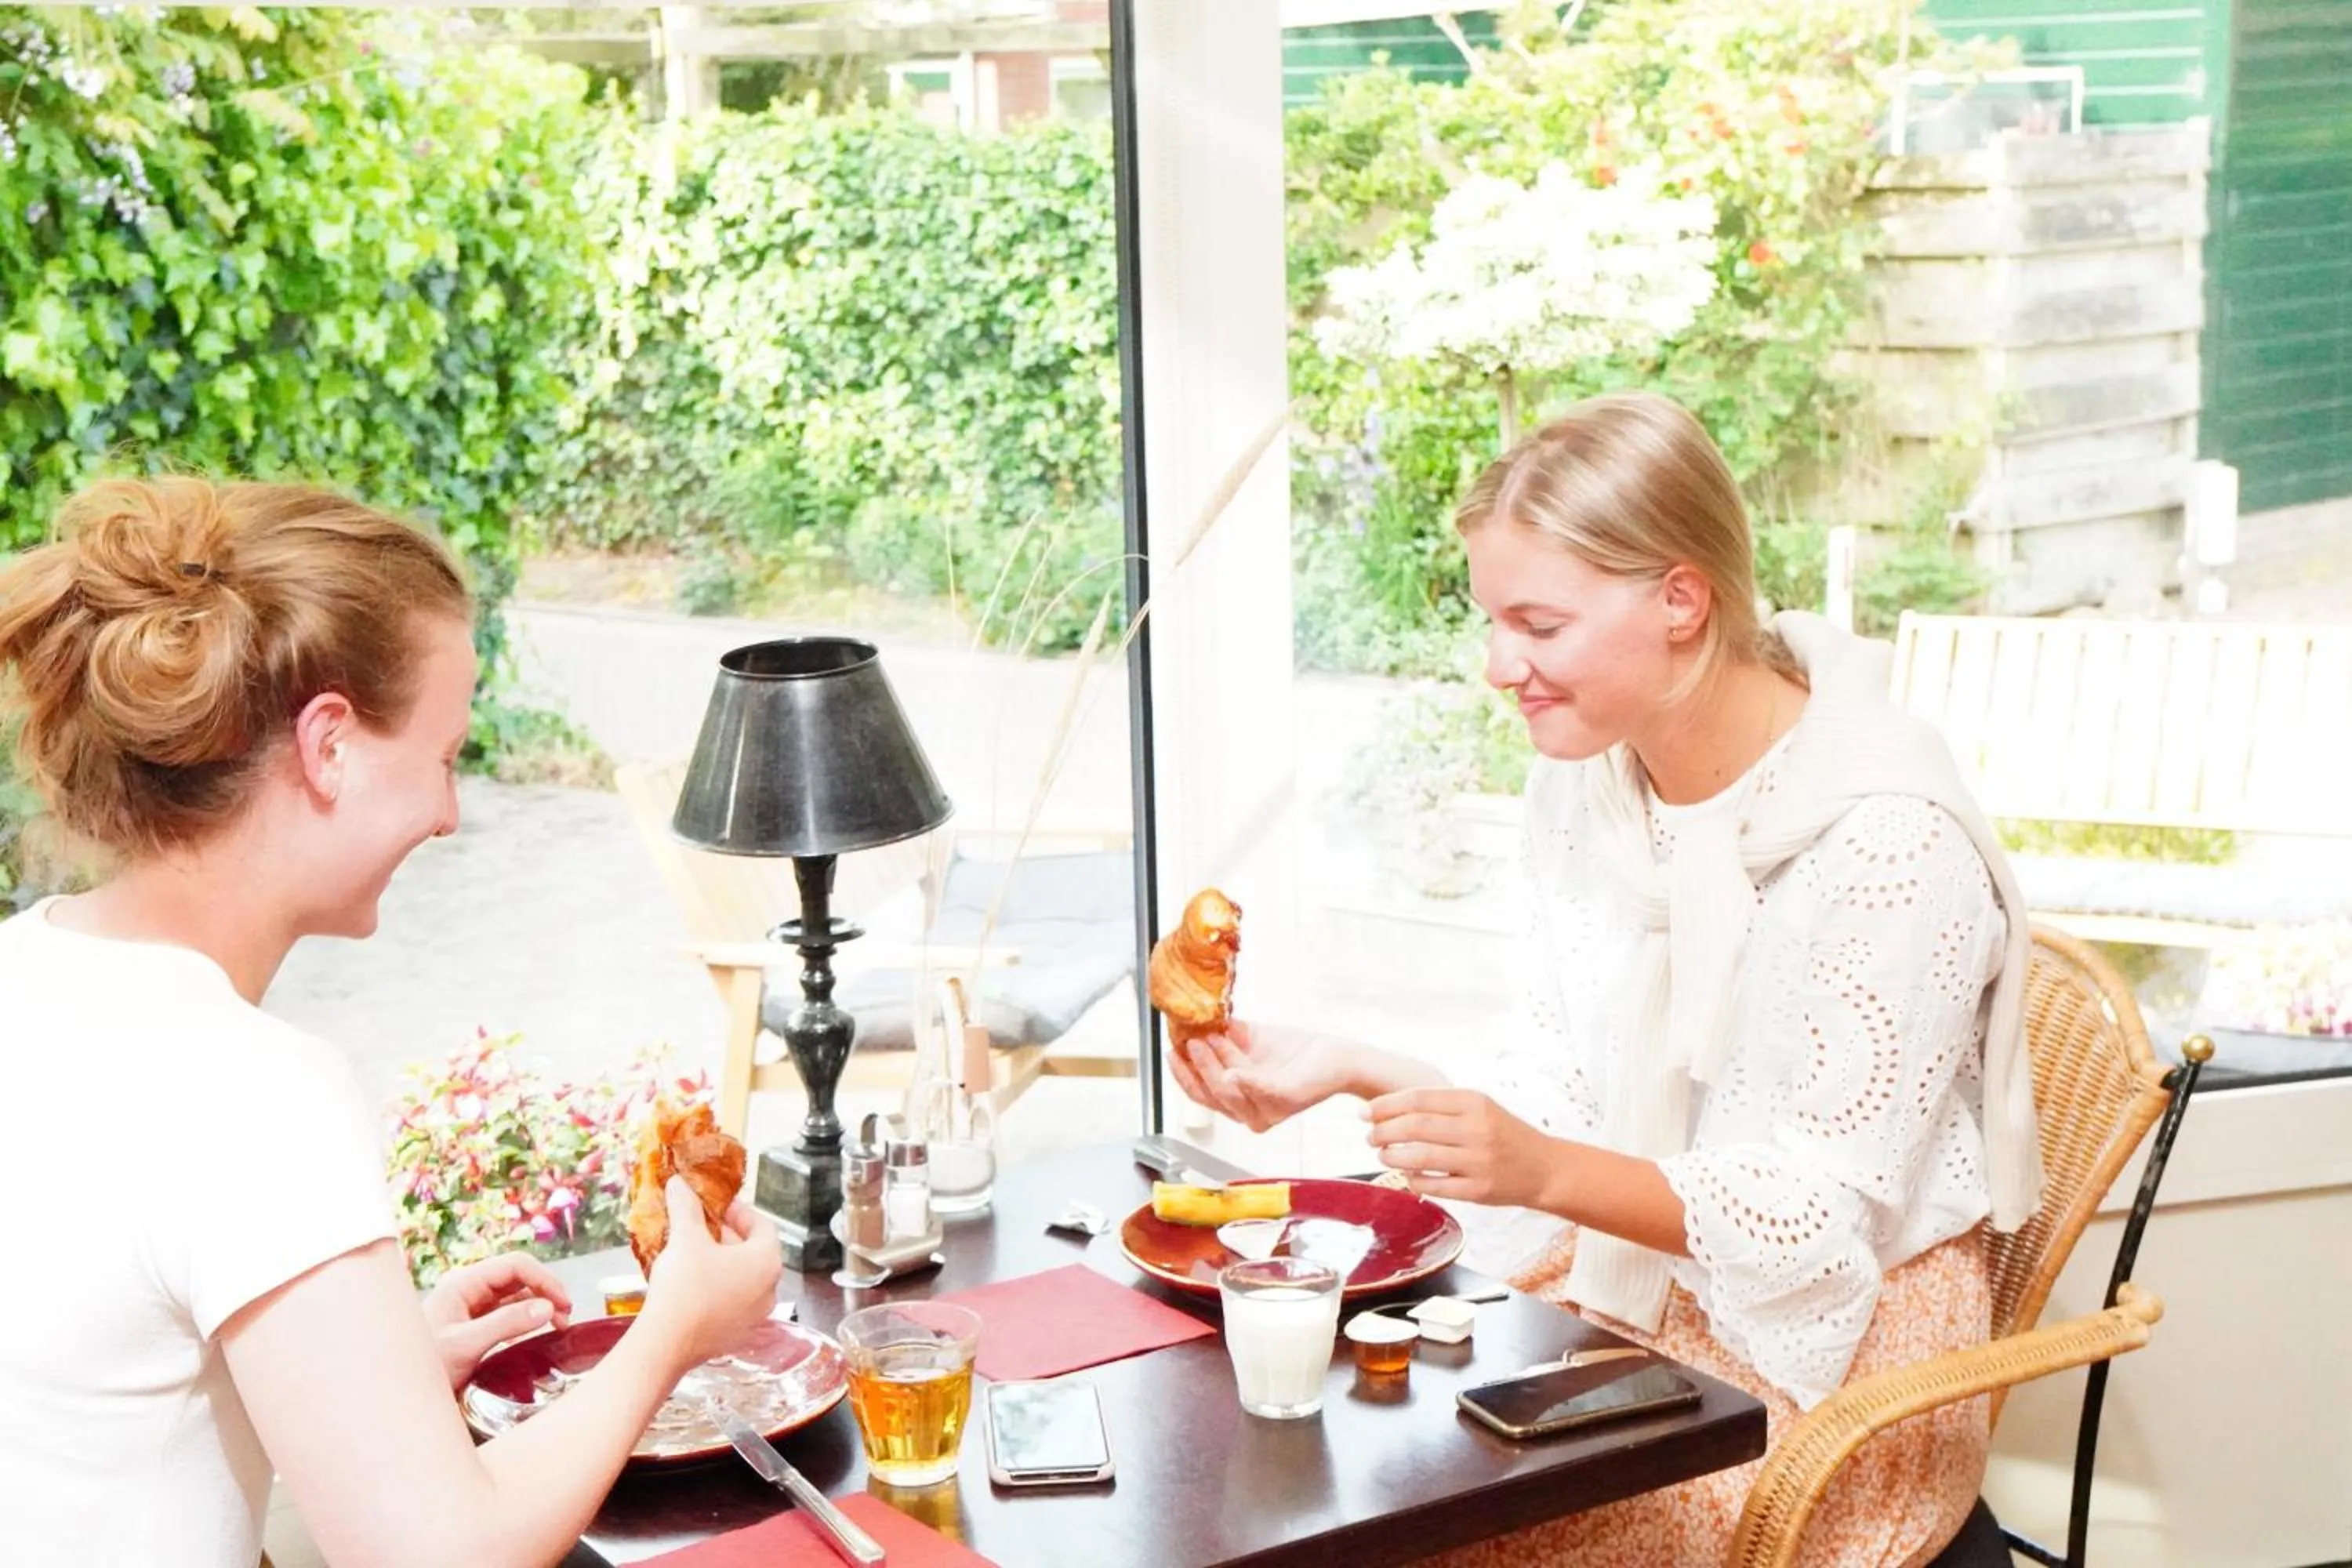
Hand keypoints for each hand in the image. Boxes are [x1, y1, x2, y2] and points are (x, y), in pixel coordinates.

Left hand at [421, 1253, 573, 1391]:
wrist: (399, 1395)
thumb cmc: (423, 1368)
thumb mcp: (465, 1345)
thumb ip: (506, 1324)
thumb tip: (548, 1308)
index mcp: (462, 1284)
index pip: (514, 1266)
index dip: (544, 1279)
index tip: (564, 1303)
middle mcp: (468, 1290)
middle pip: (518, 1278)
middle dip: (546, 1292)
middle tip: (565, 1318)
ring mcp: (471, 1308)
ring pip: (516, 1296)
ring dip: (540, 1306)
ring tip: (558, 1327)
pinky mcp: (475, 1326)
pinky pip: (508, 1314)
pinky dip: (528, 1321)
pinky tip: (538, 1336)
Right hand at [638, 1176, 783, 1371]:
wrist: (668, 1343)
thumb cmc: (685, 1285)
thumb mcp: (685, 1238)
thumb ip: (686, 1207)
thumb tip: (679, 1184)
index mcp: (767, 1261)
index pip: (763, 1225)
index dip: (739, 1211)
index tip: (716, 1206)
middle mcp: (770, 1289)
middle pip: (753, 1252)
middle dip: (726, 1236)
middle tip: (699, 1226)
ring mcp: (755, 1316)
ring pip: (742, 1279)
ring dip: (720, 1263)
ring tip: (692, 1253)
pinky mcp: (736, 1335)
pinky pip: (732, 1302)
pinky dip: (716, 1288)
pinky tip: (689, 1284)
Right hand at [1167, 1020, 1349, 1132]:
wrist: (1332, 1055)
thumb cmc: (1293, 1052)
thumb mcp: (1249, 1040)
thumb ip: (1223, 1035)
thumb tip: (1195, 1019)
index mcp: (1238, 1099)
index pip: (1200, 1093)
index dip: (1183, 1074)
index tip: (1172, 1052)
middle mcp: (1249, 1111)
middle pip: (1211, 1095)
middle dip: (1196, 1068)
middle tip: (1190, 1042)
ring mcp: (1267, 1110)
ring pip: (1230, 1094)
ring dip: (1215, 1066)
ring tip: (1208, 1040)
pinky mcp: (1286, 1102)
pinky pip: (1261, 1094)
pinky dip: (1246, 1082)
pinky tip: (1235, 1071)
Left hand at [1364, 1088, 1561, 1208]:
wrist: (1544, 1168)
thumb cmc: (1503, 1134)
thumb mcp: (1479, 1107)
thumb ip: (1441, 1105)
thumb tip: (1389, 1107)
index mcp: (1475, 1102)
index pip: (1418, 1099)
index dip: (1385, 1106)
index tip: (1365, 1113)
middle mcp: (1477, 1130)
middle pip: (1416, 1127)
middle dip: (1383, 1131)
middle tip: (1369, 1136)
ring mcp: (1479, 1162)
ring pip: (1420, 1157)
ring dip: (1392, 1156)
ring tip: (1382, 1154)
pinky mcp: (1479, 1191)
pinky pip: (1433, 1185)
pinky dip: (1412, 1179)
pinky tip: (1406, 1174)